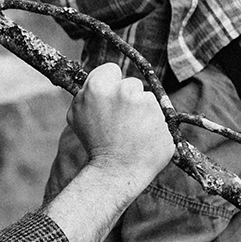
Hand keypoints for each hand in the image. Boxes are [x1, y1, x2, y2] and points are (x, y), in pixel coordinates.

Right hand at [68, 62, 173, 184]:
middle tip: (121, 122)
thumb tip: (98, 81)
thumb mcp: (77, 115)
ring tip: (132, 132)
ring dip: (143, 112)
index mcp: (98, 86)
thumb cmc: (94, 144)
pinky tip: (144, 138)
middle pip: (131, 84)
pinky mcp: (163, 117)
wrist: (115, 171)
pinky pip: (160, 115)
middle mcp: (123, 90)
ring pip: (147, 100)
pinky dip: (155, 125)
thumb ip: (87, 94)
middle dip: (128, 98)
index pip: (111, 70)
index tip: (112, 97)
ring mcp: (146, 103)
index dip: (111, 83)